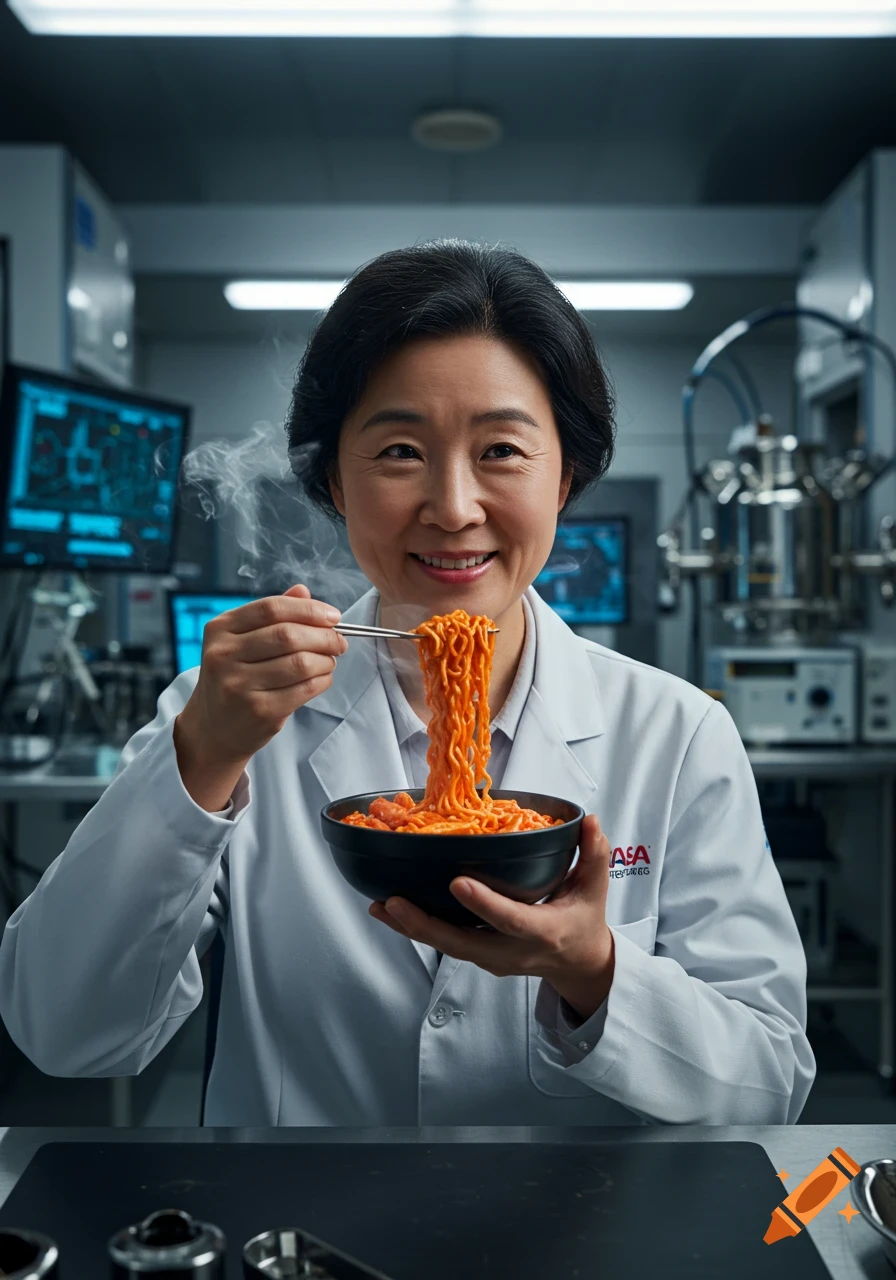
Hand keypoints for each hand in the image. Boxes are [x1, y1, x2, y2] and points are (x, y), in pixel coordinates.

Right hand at [175, 583, 348, 771]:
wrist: (214, 727)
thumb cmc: (235, 676)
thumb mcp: (242, 640)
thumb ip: (272, 615)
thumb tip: (303, 591)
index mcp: (220, 629)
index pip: (272, 608)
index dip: (308, 609)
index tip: (333, 616)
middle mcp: (224, 655)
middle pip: (288, 635)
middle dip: (324, 636)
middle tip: (339, 641)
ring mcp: (239, 685)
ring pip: (300, 663)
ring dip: (326, 660)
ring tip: (329, 661)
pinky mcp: (258, 711)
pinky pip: (304, 689)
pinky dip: (322, 680)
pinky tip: (322, 678)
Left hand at [369, 813, 614, 1021]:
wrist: (577, 963)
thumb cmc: (584, 919)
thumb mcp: (595, 888)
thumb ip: (593, 854)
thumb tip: (589, 821)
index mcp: (542, 931)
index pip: (509, 919)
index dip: (483, 903)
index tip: (456, 882)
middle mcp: (511, 951)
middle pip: (462, 942)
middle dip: (425, 924)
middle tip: (393, 901)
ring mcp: (492, 959)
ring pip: (446, 946)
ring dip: (410, 928)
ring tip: (380, 907)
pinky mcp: (478, 957)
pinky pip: (444, 945)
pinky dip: (416, 930)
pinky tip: (390, 912)